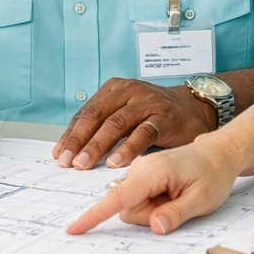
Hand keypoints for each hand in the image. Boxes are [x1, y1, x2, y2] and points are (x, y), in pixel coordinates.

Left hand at [53, 78, 215, 169]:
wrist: (195, 108)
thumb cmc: (155, 114)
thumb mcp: (126, 113)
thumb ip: (104, 127)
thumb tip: (74, 151)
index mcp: (114, 89)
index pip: (86, 112)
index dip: (70, 134)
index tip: (58, 154)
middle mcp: (129, 91)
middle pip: (96, 116)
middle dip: (78, 141)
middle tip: (67, 162)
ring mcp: (147, 103)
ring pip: (116, 124)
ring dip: (97, 146)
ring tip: (84, 164)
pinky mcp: (164, 117)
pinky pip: (143, 133)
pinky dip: (127, 149)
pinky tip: (116, 162)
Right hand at [65, 139, 239, 235]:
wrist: (218, 154)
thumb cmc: (213, 174)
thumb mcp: (203, 199)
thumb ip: (176, 214)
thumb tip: (155, 227)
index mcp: (153, 171)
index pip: (118, 199)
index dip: (95, 216)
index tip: (75, 228)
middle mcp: (140, 168)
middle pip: (128, 208)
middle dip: (150, 215)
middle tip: (178, 203)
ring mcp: (138, 170)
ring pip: (132, 206)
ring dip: (153, 209)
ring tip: (176, 195)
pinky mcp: (140, 175)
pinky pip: (137, 199)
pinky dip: (152, 202)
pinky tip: (170, 192)